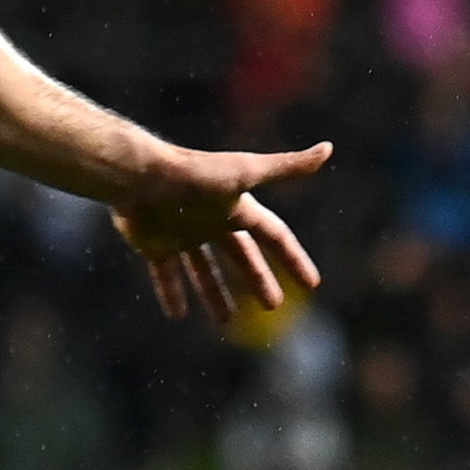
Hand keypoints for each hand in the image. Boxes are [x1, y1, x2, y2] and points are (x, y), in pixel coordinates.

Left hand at [111, 144, 332, 324]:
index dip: (292, 258)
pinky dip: (171, 292)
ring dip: (214, 293)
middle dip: (258, 279)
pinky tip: (177, 314)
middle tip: (272, 306)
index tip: (311, 284)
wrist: (140, 179)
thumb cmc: (195, 176)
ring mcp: (182, 234)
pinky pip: (167, 274)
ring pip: (203, 269)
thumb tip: (329, 148)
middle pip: (241, 254)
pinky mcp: (155, 245)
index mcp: (236, 207)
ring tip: (224, 321)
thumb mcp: (246, 173)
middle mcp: (211, 220)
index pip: (273, 235)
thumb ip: (286, 167)